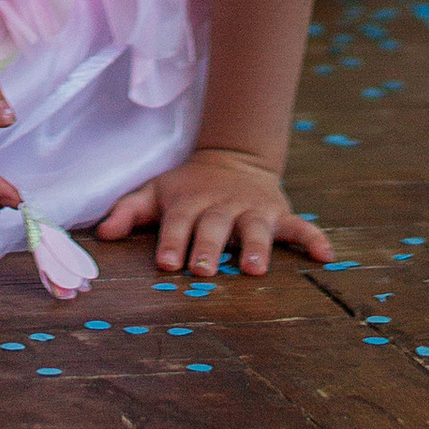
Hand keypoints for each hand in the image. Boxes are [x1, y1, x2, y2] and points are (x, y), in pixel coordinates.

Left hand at [96, 147, 327, 279]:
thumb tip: (102, 233)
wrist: (232, 158)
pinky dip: (313, 239)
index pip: (177, 223)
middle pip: (214, 228)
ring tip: (254, 269)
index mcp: (189, 203)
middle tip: (203, 269)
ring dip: (255, 247)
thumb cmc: (186, 187)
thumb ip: (128, 211)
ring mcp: (252, 210)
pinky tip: (326, 256)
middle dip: (208, 248)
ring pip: (255, 229)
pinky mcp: (278, 213)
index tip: (166, 262)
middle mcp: (221, 207)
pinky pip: (299, 226)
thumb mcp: (155, 192)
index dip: (171, 241)